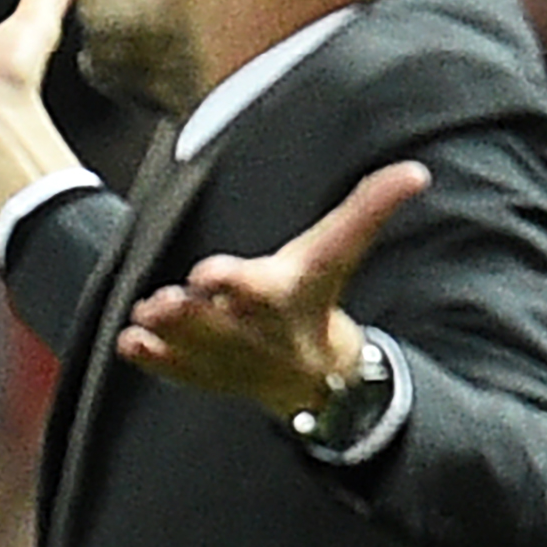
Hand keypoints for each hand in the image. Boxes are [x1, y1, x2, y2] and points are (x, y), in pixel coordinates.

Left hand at [114, 159, 430, 415]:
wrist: (313, 375)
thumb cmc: (317, 296)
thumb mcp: (338, 251)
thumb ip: (369, 209)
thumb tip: (417, 171)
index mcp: (280, 296)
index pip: (257, 288)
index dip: (234, 282)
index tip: (211, 273)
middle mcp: (249, 331)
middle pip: (217, 322)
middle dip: (190, 315)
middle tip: (164, 301)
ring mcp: (223, 356)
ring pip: (190, 346)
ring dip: (168, 333)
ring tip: (144, 316)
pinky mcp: (200, 372)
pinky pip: (173, 369)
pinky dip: (152, 359)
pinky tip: (128, 344)